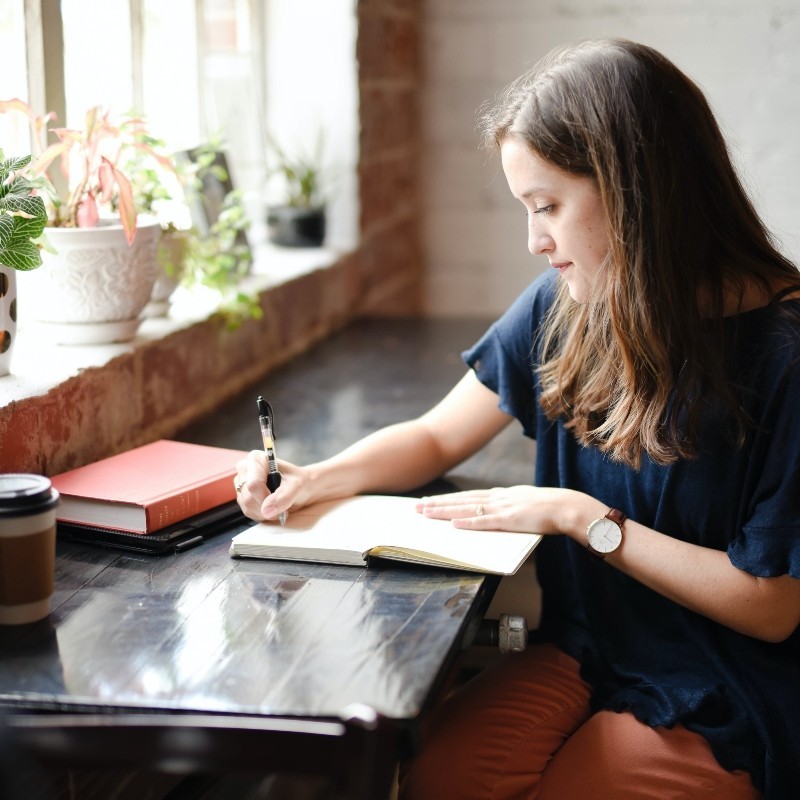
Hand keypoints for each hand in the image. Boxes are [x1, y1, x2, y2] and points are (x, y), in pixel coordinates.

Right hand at [234, 450, 308, 521]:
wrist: (301, 487)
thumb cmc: (299, 481)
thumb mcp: (297, 486)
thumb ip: (284, 497)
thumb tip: (267, 510)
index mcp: (256, 459)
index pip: (253, 484)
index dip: (266, 498)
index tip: (281, 503)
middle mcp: (245, 469)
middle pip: (248, 498)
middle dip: (267, 507)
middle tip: (283, 506)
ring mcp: (241, 484)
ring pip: (247, 507)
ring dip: (265, 512)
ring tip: (279, 506)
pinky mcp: (242, 497)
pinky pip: (248, 512)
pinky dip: (262, 514)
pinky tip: (272, 508)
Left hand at [416, 485, 596, 538]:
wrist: (567, 507)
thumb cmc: (549, 509)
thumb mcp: (524, 503)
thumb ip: (509, 508)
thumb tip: (497, 514)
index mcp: (501, 495)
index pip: (468, 496)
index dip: (448, 499)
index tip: (430, 501)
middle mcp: (498, 498)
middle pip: (461, 500)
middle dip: (438, 503)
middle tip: (417, 507)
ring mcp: (502, 508)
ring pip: (467, 508)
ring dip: (445, 511)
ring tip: (426, 513)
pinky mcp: (509, 520)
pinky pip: (484, 522)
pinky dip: (468, 522)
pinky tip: (453, 524)